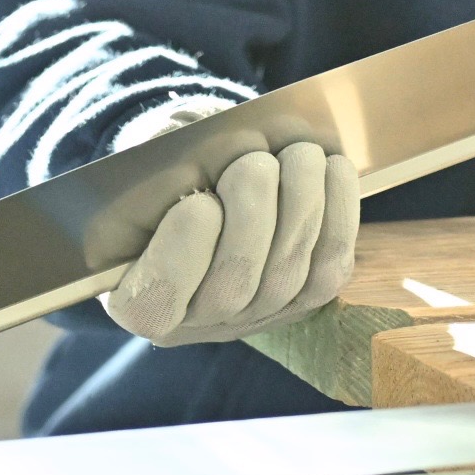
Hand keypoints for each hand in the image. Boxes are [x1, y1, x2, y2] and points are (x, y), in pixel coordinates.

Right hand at [100, 141, 358, 346]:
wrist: (209, 178)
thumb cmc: (168, 171)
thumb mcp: (145, 167)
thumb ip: (158, 169)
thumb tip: (198, 154)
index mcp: (137, 298)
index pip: (156, 302)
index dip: (182, 254)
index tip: (198, 203)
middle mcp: (196, 321)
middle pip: (233, 287)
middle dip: (252, 216)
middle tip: (255, 163)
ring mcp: (255, 316)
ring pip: (287, 274)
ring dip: (301, 204)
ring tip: (298, 155)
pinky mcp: (305, 299)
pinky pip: (329, 268)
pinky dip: (337, 214)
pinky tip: (333, 169)